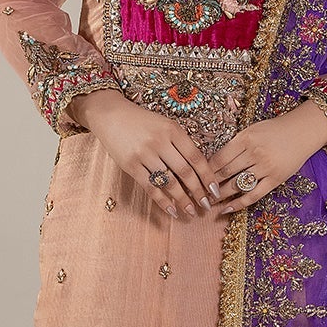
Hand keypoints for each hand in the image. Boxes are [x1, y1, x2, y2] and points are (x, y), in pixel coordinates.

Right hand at [71, 90, 218, 220]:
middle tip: (206, 205)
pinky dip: (162, 201)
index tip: (215, 190)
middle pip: (185, 171)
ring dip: (182, 199)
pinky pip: (150, 187)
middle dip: (198, 191)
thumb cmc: (141, 121)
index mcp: (173, 130)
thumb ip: (180, 143)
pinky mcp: (130, 165)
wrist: (110, 115)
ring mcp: (144, 154)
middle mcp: (160, 141)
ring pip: (169, 182)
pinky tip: (172, 210)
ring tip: (191, 211)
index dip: (208, 176)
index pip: (196, 157)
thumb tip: (198, 171)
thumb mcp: (165, 125)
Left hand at [207, 102, 326, 216]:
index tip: (194, 178)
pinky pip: (254, 195)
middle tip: (197, 193)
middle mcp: (254, 153)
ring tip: (209, 202)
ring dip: (220, 195)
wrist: (302, 131)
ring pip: (237, 185)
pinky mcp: (275, 179)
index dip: (204, 171)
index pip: (219, 158)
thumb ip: (234, 145)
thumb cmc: (274, 130)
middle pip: (225, 173)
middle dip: (209, 185)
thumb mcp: (251, 131)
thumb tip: (212, 162)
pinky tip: (226, 209)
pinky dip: (238, 204)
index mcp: (245, 139)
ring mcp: (265, 167)